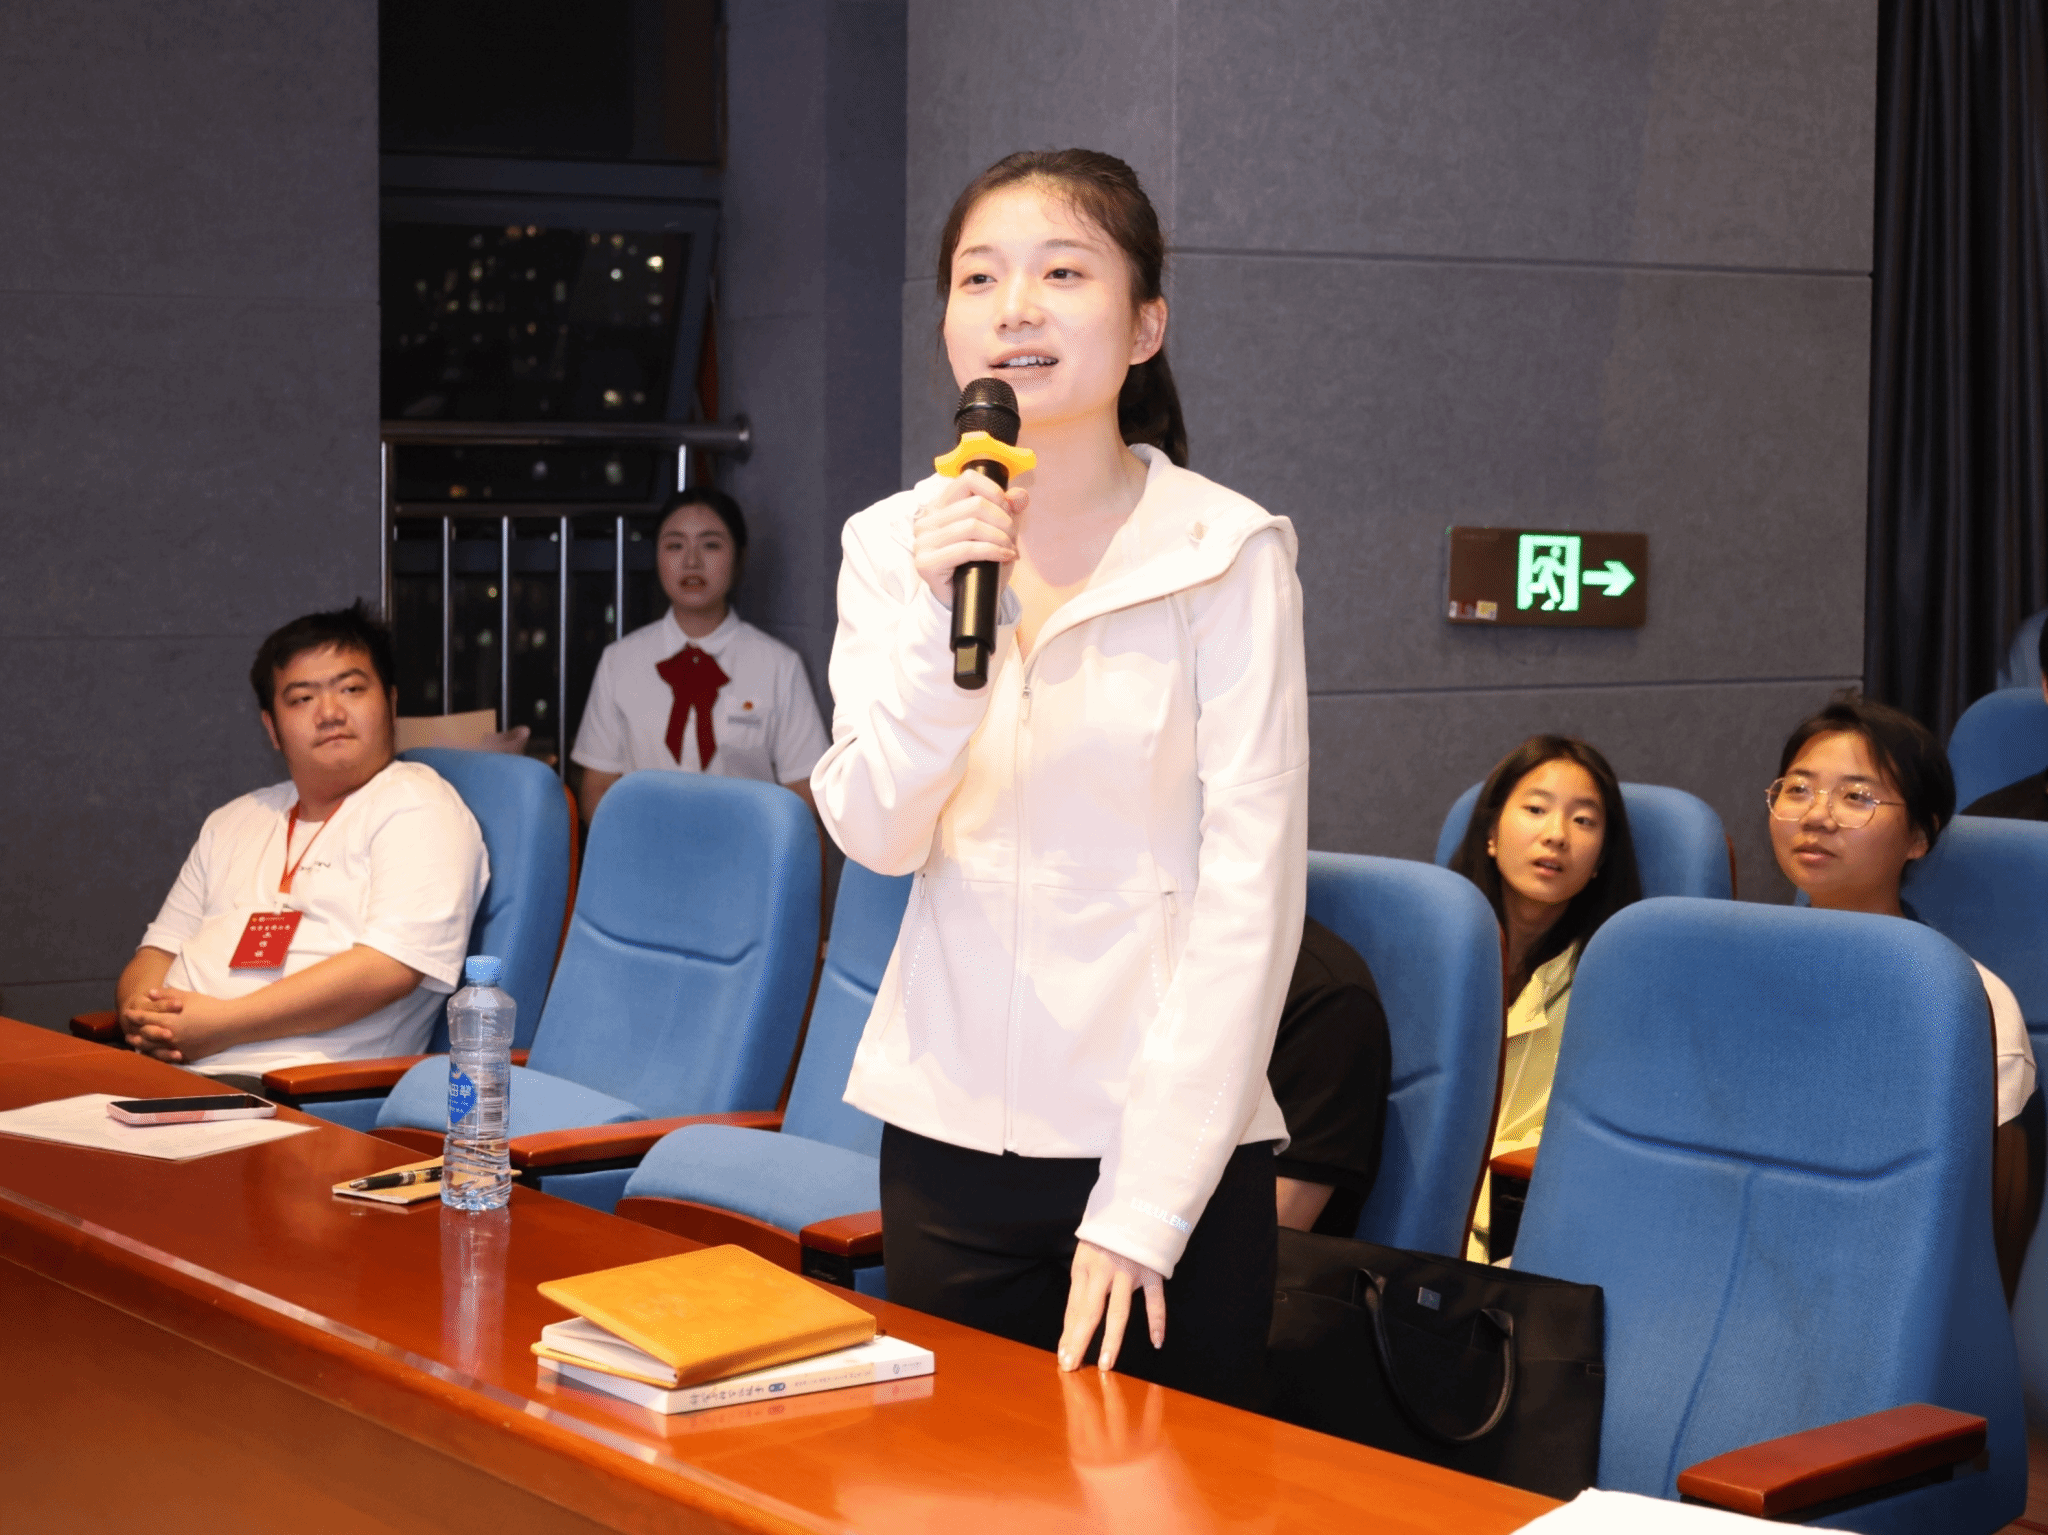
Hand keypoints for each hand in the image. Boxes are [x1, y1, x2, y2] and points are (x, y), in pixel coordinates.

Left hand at [124, 988, 238, 1064]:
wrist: (231, 1024)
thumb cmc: (210, 1007)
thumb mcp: (188, 997)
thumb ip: (166, 995)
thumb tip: (149, 993)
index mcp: (169, 1021)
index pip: (145, 1019)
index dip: (135, 1016)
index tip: (128, 1013)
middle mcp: (170, 1037)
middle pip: (146, 1036)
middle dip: (136, 1032)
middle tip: (128, 1031)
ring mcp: (179, 1048)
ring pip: (154, 1050)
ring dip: (143, 1046)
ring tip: (137, 1044)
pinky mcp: (188, 1055)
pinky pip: (169, 1058)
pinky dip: (159, 1055)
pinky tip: (156, 1053)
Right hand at [913, 469, 1025, 607]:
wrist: (968, 599)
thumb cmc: (980, 563)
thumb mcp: (997, 531)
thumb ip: (1008, 509)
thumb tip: (1020, 495)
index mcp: (940, 505)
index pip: (967, 479)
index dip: (994, 491)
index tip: (1007, 509)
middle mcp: (927, 520)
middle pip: (975, 504)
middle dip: (1003, 521)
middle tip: (1012, 537)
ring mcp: (923, 542)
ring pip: (972, 526)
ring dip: (1000, 538)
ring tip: (1009, 549)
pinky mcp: (926, 563)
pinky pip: (967, 549)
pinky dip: (992, 551)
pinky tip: (1004, 557)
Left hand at [1059, 1240, 1164, 1373]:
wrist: (1135, 1203)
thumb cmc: (1107, 1232)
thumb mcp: (1086, 1252)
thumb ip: (1083, 1282)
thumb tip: (1074, 1318)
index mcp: (1084, 1267)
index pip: (1074, 1308)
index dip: (1068, 1334)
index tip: (1063, 1357)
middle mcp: (1103, 1271)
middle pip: (1089, 1312)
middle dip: (1079, 1341)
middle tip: (1072, 1366)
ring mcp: (1129, 1272)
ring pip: (1119, 1311)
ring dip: (1111, 1339)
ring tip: (1105, 1364)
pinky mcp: (1151, 1271)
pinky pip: (1155, 1301)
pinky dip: (1157, 1322)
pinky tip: (1156, 1342)